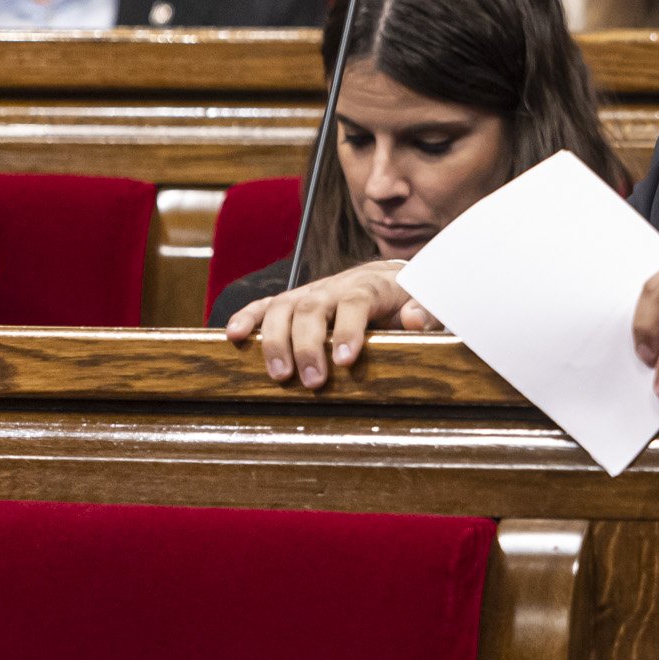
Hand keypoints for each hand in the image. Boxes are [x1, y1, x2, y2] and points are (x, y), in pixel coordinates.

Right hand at [223, 260, 439, 388]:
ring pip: (283, 307)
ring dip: (275, 340)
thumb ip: (425, 312)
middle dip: (308, 345)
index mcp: (370, 286)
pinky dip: (247, 317)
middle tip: (311, 381)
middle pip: (313, 308)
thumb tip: (415, 319)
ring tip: (278, 374)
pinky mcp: (293, 300)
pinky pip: (265, 305)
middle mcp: (335, 286)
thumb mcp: (423, 304)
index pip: (357, 302)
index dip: (350, 329)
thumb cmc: (405, 300)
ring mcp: (310, 292)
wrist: (387, 278)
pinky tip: (233, 335)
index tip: (346, 360)